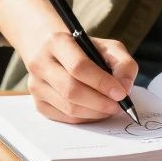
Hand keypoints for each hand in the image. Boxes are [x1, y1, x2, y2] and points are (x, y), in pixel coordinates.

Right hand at [22, 32, 137, 123]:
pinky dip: (85, 118)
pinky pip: (65, 118)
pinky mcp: (38, 102)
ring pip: (68, 108)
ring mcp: (36, 85)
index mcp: (57, 42)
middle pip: (71, 90)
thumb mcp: (107, 47)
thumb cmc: (83, 49)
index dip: (102, 82)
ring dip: (94, 112)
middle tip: (118, 106)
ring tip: (110, 108)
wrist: (51, 50)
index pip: (79, 66)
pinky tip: (96, 111)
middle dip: (99, 102)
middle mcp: (41, 63)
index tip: (120, 93)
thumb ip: (123, 63)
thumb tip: (125, 88)